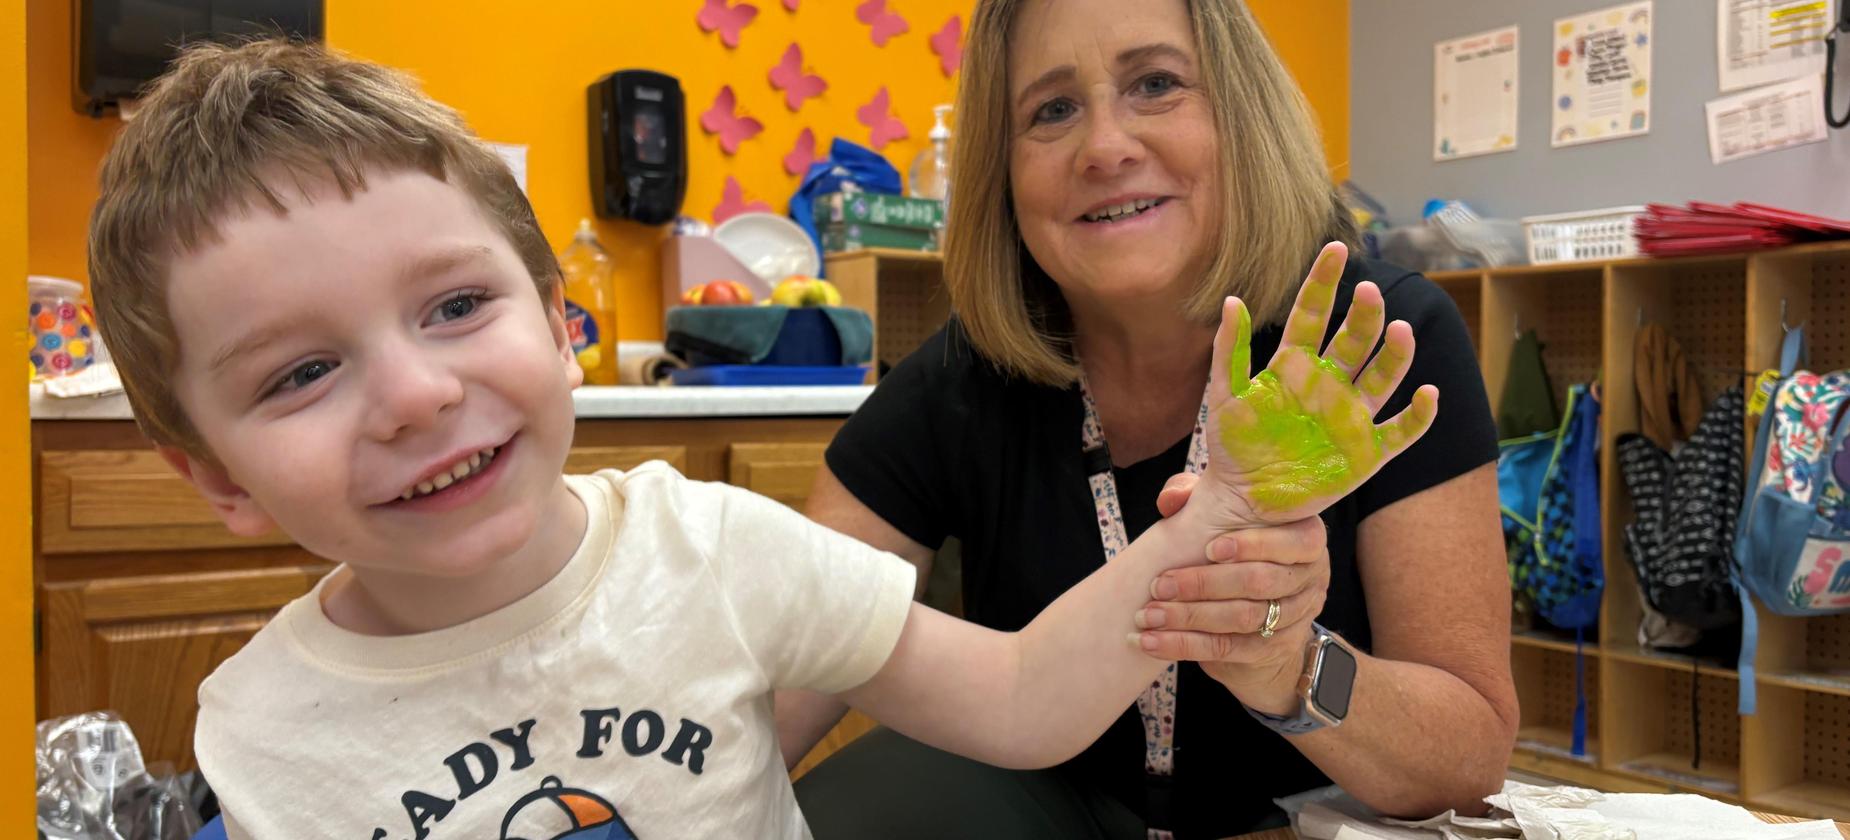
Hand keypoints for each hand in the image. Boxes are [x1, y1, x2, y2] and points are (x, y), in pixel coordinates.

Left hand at [1142, 473, 1331, 713]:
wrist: (1255, 610)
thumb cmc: (1234, 549)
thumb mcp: (1222, 516)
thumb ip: (1198, 496)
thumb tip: (1171, 499)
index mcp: (1306, 539)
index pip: (1297, 542)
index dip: (1255, 545)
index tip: (1210, 548)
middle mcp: (1309, 580)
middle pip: (1261, 582)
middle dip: (1204, 584)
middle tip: (1159, 585)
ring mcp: (1295, 619)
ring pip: (1242, 619)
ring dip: (1189, 617)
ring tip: (1148, 615)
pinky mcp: (1272, 650)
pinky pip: (1226, 649)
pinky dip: (1184, 645)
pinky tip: (1151, 641)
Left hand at [1188, 242, 1437, 529]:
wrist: (1242, 500)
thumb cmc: (1232, 446)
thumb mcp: (1223, 397)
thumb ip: (1228, 351)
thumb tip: (1232, 299)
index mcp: (1294, 365)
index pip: (1313, 313)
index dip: (1324, 281)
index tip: (1335, 248)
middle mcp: (1329, 384)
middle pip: (1353, 340)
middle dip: (1363, 316)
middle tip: (1368, 292)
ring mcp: (1351, 416)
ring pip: (1383, 377)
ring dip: (1395, 355)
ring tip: (1401, 331)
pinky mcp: (1367, 453)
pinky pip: (1401, 432)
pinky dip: (1418, 415)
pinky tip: (1428, 395)